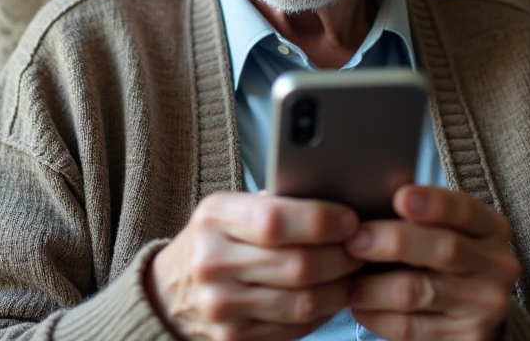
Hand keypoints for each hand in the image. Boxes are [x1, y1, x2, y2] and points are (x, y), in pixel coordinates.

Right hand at [148, 191, 360, 340]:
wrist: (168, 292)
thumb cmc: (214, 241)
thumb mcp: (229, 211)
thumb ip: (274, 205)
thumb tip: (337, 203)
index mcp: (214, 218)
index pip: (276, 220)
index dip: (322, 221)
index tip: (350, 220)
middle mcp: (213, 262)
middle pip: (298, 265)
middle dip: (342, 257)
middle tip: (361, 248)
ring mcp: (222, 306)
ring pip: (303, 302)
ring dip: (340, 288)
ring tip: (351, 272)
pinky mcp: (234, 338)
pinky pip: (295, 327)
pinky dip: (322, 312)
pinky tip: (329, 296)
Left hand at [346, 185, 520, 340]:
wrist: (472, 310)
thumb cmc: (440, 256)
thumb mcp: (444, 229)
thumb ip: (417, 215)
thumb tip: (366, 204)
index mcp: (492, 228)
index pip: (465, 210)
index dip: (433, 203)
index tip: (400, 198)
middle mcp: (498, 267)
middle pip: (443, 250)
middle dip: (392, 242)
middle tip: (353, 240)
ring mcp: (485, 306)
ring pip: (416, 291)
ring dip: (371, 285)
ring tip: (346, 278)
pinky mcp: (466, 339)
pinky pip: (408, 327)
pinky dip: (374, 314)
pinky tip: (359, 305)